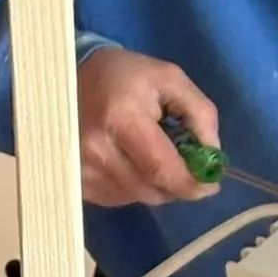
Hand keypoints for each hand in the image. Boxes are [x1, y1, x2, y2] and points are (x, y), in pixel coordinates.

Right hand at [77, 47, 219, 206]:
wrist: (66, 80)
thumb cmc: (125, 77)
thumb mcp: (170, 79)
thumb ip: (200, 114)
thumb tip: (211, 157)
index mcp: (121, 120)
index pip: (162, 169)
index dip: (191, 183)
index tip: (210, 185)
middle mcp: (97, 151)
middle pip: (153, 190)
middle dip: (178, 184)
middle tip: (185, 165)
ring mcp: (82, 172)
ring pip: (139, 198)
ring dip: (156, 185)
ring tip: (151, 155)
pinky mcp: (77, 184)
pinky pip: (120, 199)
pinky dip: (135, 187)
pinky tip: (130, 162)